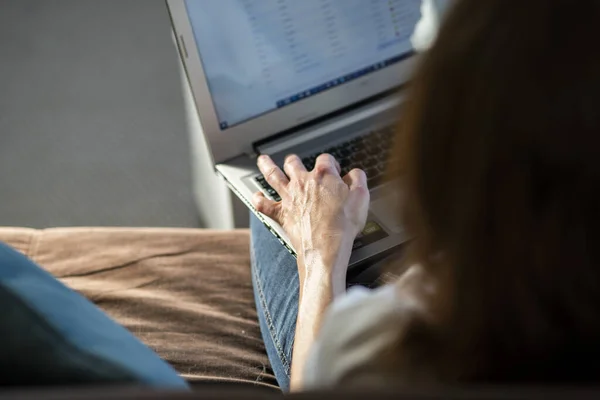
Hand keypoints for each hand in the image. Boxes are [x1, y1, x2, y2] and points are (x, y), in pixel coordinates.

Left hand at [252, 153, 369, 276]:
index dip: (331, 164)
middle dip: (295, 161)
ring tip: (263, 160)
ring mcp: (290, 197)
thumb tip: (354, 173)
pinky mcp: (281, 213)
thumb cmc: (343, 224)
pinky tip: (257, 195)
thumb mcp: (361, 197)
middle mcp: (303, 182)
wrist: (326, 246)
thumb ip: (358, 179)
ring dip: (266, 165)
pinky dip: (258, 199)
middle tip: (295, 161)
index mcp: (323, 175)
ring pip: (273, 175)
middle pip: (294, 163)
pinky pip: (264, 204)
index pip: (325, 159)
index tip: (334, 170)